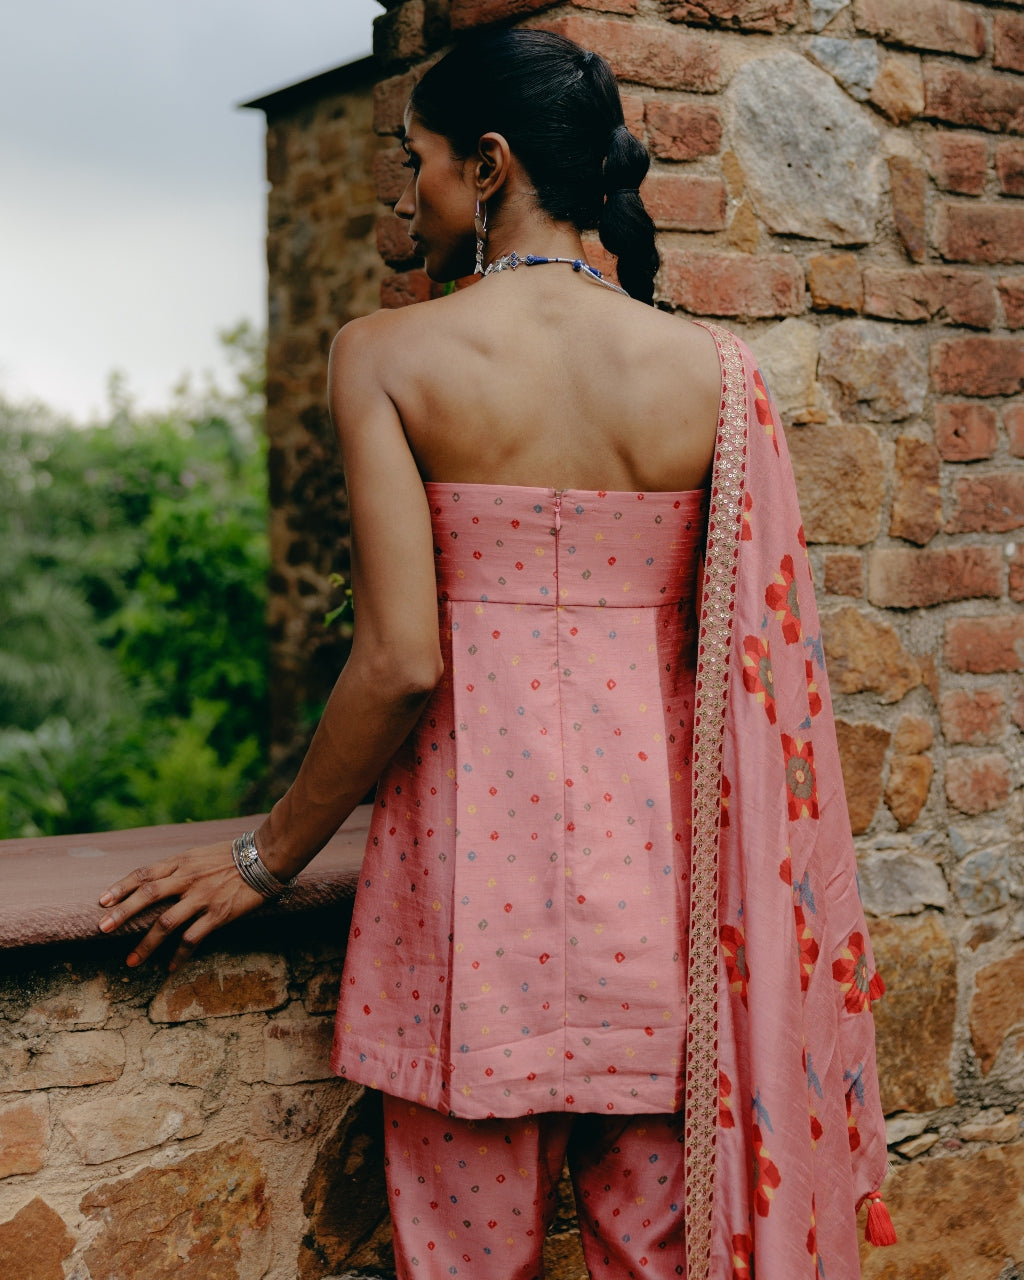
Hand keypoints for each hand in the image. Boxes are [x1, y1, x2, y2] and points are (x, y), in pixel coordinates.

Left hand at [97, 840, 265, 970]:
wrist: (264, 858)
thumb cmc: (229, 857)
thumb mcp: (197, 854)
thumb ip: (175, 868)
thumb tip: (151, 882)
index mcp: (181, 862)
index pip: (144, 874)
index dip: (121, 887)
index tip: (102, 901)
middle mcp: (188, 879)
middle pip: (148, 896)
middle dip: (122, 913)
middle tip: (102, 929)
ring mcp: (203, 897)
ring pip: (166, 922)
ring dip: (146, 944)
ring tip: (131, 961)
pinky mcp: (218, 914)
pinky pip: (193, 938)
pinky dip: (179, 954)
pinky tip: (170, 966)